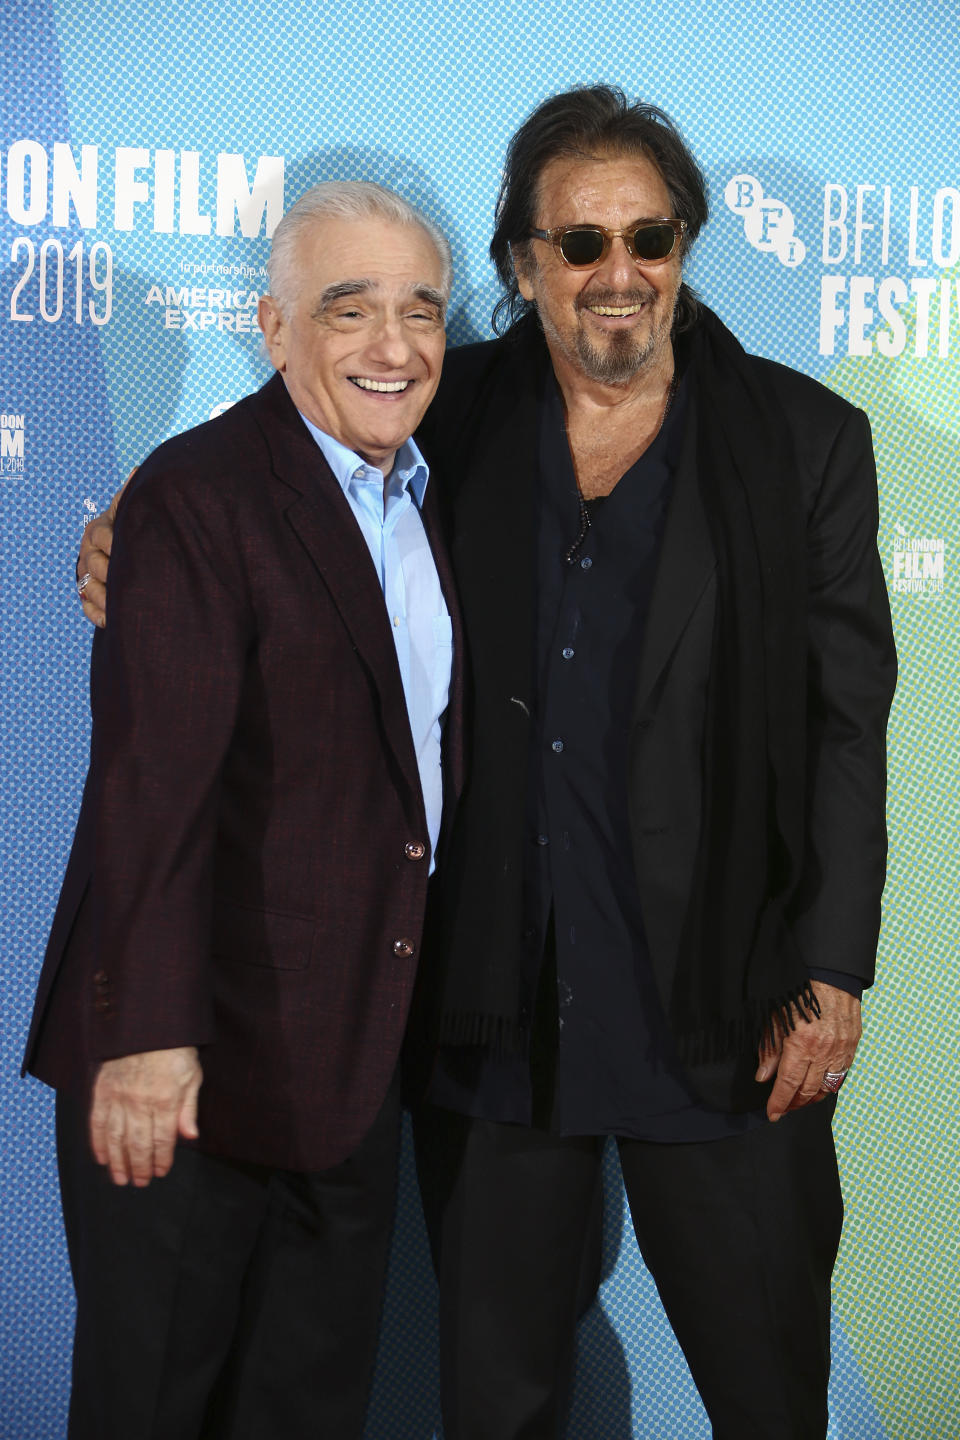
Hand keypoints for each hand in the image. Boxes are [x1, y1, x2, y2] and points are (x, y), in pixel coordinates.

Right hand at [77, 472, 134, 627]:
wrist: (139, 545)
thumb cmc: (137, 525)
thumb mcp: (134, 508)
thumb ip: (133, 495)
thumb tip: (138, 471)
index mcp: (98, 530)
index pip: (101, 537)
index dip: (114, 544)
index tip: (127, 549)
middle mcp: (89, 553)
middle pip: (93, 565)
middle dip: (110, 574)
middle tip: (129, 581)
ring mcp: (87, 575)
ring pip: (88, 588)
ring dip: (104, 598)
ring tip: (122, 604)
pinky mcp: (91, 596)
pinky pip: (88, 608)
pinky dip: (98, 615)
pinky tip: (113, 619)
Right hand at [89, 1045, 201, 1185]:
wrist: (148, 1025)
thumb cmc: (175, 1051)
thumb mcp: (192, 1077)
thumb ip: (189, 1109)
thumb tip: (190, 1137)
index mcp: (165, 1100)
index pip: (162, 1140)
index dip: (162, 1160)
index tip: (161, 1172)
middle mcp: (140, 1102)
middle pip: (138, 1144)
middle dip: (139, 1167)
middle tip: (140, 1182)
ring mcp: (118, 1097)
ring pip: (115, 1138)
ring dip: (118, 1162)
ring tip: (120, 1179)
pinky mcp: (102, 1090)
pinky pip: (97, 1122)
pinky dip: (98, 1142)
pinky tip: (102, 1157)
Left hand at [756, 981, 860, 1122]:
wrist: (830, 974)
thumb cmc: (799, 991)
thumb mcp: (775, 1018)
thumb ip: (769, 1050)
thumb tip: (763, 1077)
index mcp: (801, 1044)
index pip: (787, 1084)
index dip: (779, 1103)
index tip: (772, 1114)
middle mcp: (823, 1051)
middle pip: (808, 1091)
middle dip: (793, 1104)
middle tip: (783, 1108)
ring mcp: (841, 1050)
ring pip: (827, 1087)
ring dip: (811, 1098)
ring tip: (799, 1101)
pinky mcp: (852, 1046)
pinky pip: (841, 1075)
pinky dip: (829, 1085)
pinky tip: (819, 1087)